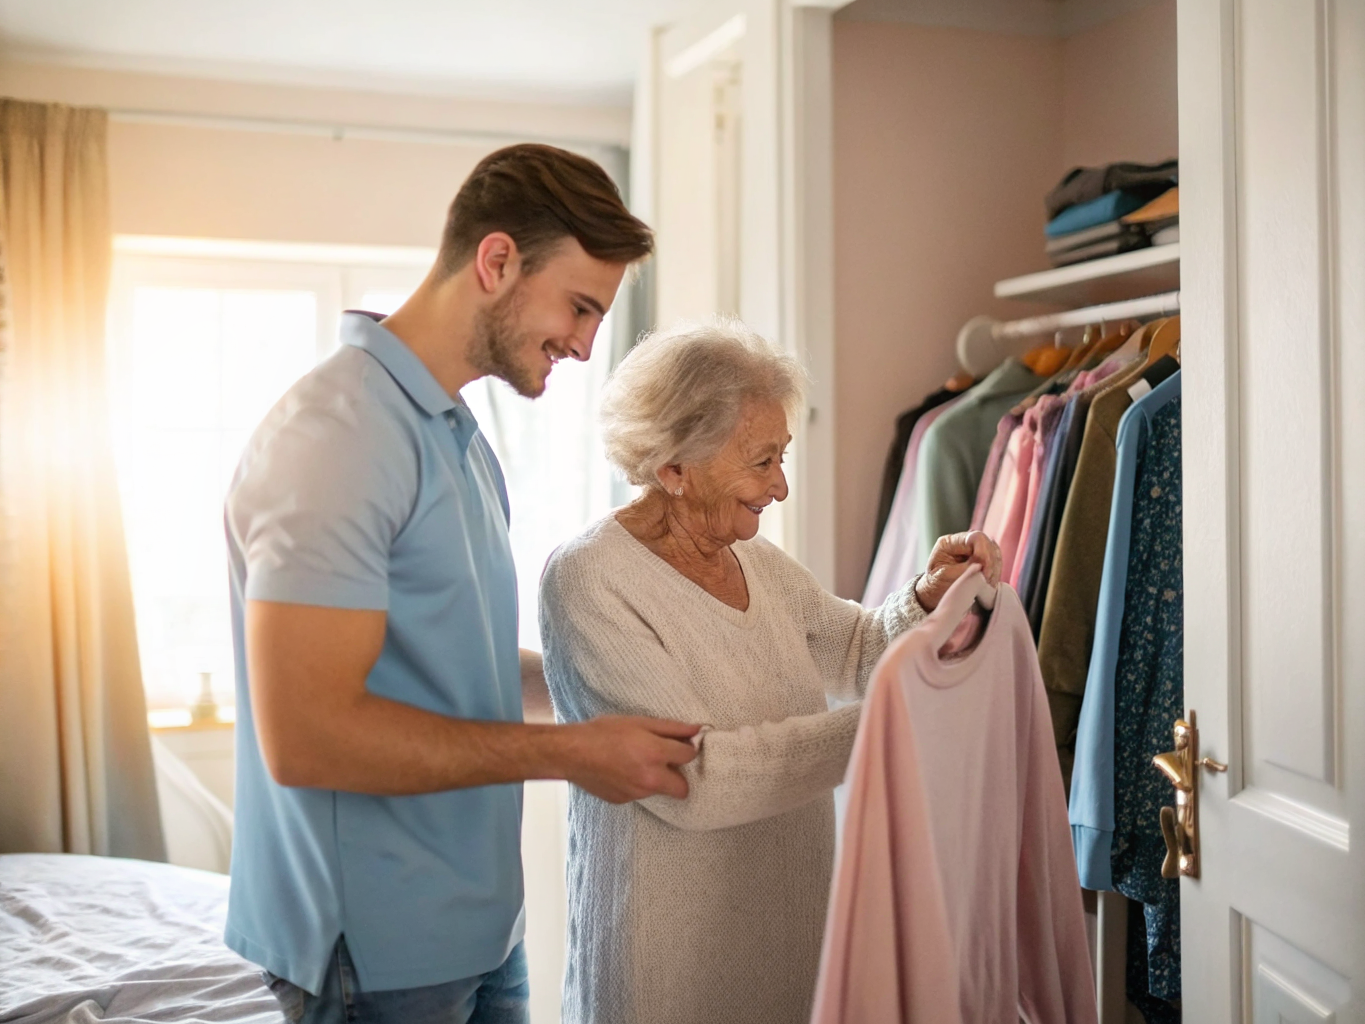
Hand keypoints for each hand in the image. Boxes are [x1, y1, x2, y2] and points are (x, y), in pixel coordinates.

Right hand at [560, 715, 700, 802]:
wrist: (571, 753)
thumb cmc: (603, 732)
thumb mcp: (639, 722)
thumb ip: (671, 728)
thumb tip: (696, 730)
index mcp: (655, 754)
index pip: (689, 756)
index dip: (688, 748)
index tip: (681, 744)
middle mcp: (649, 778)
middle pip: (683, 789)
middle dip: (679, 777)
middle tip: (666, 762)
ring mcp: (636, 793)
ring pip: (659, 790)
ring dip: (656, 779)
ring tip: (636, 762)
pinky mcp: (624, 801)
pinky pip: (640, 794)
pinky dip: (637, 784)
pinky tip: (622, 770)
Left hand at [915, 531, 1001, 611]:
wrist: (935, 593)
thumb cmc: (935, 585)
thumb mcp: (944, 577)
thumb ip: (963, 570)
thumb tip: (981, 565)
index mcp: (949, 542)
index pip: (974, 538)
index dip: (983, 552)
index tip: (983, 571)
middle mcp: (963, 542)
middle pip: (987, 543)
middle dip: (990, 562)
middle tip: (986, 579)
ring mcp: (974, 550)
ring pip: (994, 552)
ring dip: (994, 569)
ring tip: (987, 584)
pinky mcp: (981, 560)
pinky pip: (996, 562)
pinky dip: (995, 573)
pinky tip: (988, 584)